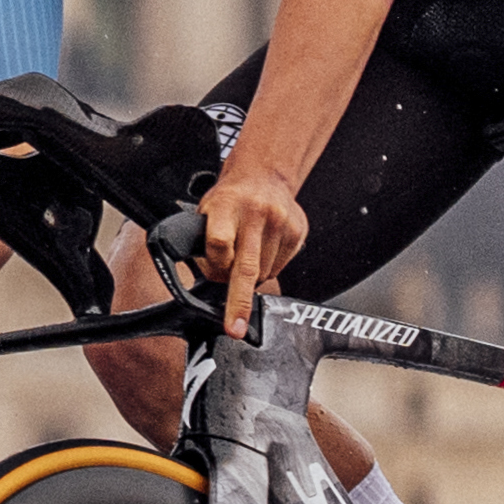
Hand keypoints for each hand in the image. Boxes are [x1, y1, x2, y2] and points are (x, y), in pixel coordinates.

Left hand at [200, 155, 309, 342]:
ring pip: (264, 273)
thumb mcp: (207, 211)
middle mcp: (255, 214)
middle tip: (235, 328)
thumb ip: (205, 244)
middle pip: (246, 267)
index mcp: (227, 206)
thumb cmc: (230, 199)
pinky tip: (263, 250)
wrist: (264, 175)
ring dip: (252, 278)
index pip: (218, 244)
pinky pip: (280, 268)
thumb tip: (209, 282)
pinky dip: (269, 268)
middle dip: (239, 302)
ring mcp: (280, 223)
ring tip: (246, 255)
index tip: (212, 274)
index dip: (214, 265)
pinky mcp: (297, 231)